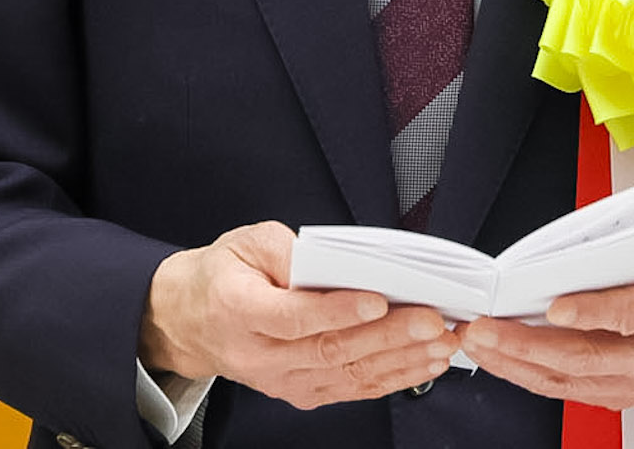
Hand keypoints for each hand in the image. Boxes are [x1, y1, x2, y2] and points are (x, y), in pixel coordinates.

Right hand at [138, 222, 458, 409]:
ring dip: (402, 360)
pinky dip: (392, 378)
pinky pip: (351, 389)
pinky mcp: (300, 392)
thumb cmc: (223, 276)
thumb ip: (286, 250)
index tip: (379, 298)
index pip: (295, 317)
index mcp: (239, 311)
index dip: (340, 310)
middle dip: (390, 335)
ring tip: (442, 343)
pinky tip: (424, 363)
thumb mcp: (246, 242)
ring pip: (348, 374)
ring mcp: (281, 380)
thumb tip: (331, 263)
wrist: (192, 321)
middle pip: (331, 349)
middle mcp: (259, 354)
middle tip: (432, 320)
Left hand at [458, 211, 633, 411]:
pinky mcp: (623, 391)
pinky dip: (530, 377)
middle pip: (587, 357)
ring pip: (570, 381)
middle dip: (527, 344)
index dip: (592, 312)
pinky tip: (502, 359)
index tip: (555, 304)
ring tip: (479, 343)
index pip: (632, 316)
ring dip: (518, 365)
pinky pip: (570, 390)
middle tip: (487, 327)